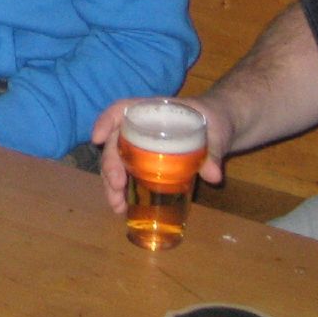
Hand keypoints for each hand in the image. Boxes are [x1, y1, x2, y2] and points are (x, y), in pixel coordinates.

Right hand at [91, 94, 233, 214]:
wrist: (220, 129)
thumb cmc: (215, 121)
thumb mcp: (218, 131)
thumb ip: (214, 150)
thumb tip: (213, 176)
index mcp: (154, 111)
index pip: (123, 109)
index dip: (106, 121)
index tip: (97, 139)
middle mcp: (141, 127)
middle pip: (116, 141)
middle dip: (110, 164)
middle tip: (117, 186)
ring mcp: (142, 146)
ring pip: (117, 161)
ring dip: (112, 183)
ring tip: (117, 206)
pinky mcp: (147, 163)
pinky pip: (128, 174)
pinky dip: (123, 190)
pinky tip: (124, 207)